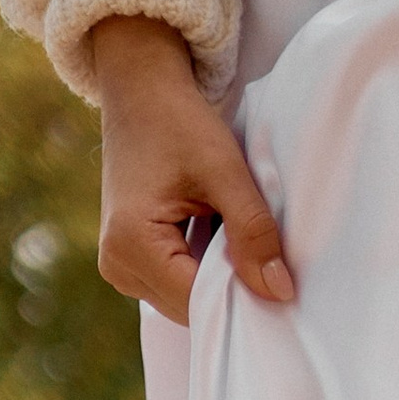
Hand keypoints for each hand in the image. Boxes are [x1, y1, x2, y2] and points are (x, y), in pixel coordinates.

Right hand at [89, 15, 292, 321]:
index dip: (242, 298)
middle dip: (230, 292)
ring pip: (185, 303)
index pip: (199, 304)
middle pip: (191, 310)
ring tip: (234, 241)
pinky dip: (202, 271)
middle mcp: (117, 265)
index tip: (279, 285)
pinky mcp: (127, 260)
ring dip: (217, 282)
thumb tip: (281, 294)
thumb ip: (254, 233)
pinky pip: (176, 285)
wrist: (140, 89)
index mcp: (132, 244)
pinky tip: (217, 242)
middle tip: (263, 259)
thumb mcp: (226, 172)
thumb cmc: (179, 120)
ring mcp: (118, 266)